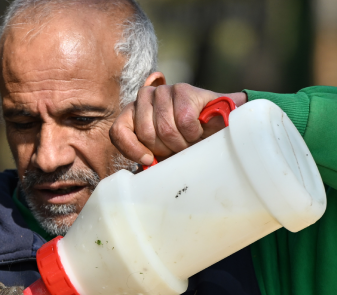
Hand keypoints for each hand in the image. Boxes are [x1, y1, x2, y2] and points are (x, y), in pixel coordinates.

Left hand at [111, 84, 247, 165]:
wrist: (218, 122)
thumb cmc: (185, 139)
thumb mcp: (162, 149)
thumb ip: (146, 154)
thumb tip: (143, 164)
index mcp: (133, 112)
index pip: (119, 131)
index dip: (132, 149)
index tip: (148, 160)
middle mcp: (145, 97)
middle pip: (146, 133)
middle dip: (165, 148)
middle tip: (179, 148)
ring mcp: (163, 90)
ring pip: (165, 128)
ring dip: (182, 141)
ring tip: (190, 139)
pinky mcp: (182, 89)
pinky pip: (184, 120)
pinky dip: (193, 132)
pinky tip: (198, 130)